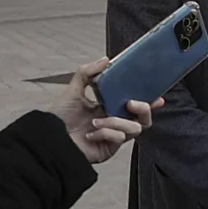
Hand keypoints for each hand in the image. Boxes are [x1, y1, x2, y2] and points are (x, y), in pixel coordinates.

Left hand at [49, 57, 163, 164]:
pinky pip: (120, 139)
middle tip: (131, 103)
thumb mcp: (73, 90)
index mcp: (110, 109)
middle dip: (144, 110)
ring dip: (116, 122)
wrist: (49, 138)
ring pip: (135, 129)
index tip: (158, 97)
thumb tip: (106, 59)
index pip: (137, 106)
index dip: (150, 102)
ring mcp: (114, 137)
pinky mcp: (109, 149)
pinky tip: (90, 134)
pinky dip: (105, 133)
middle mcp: (115, 123)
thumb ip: (88, 72)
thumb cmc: (59, 117)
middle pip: (145, 120)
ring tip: (95, 122)